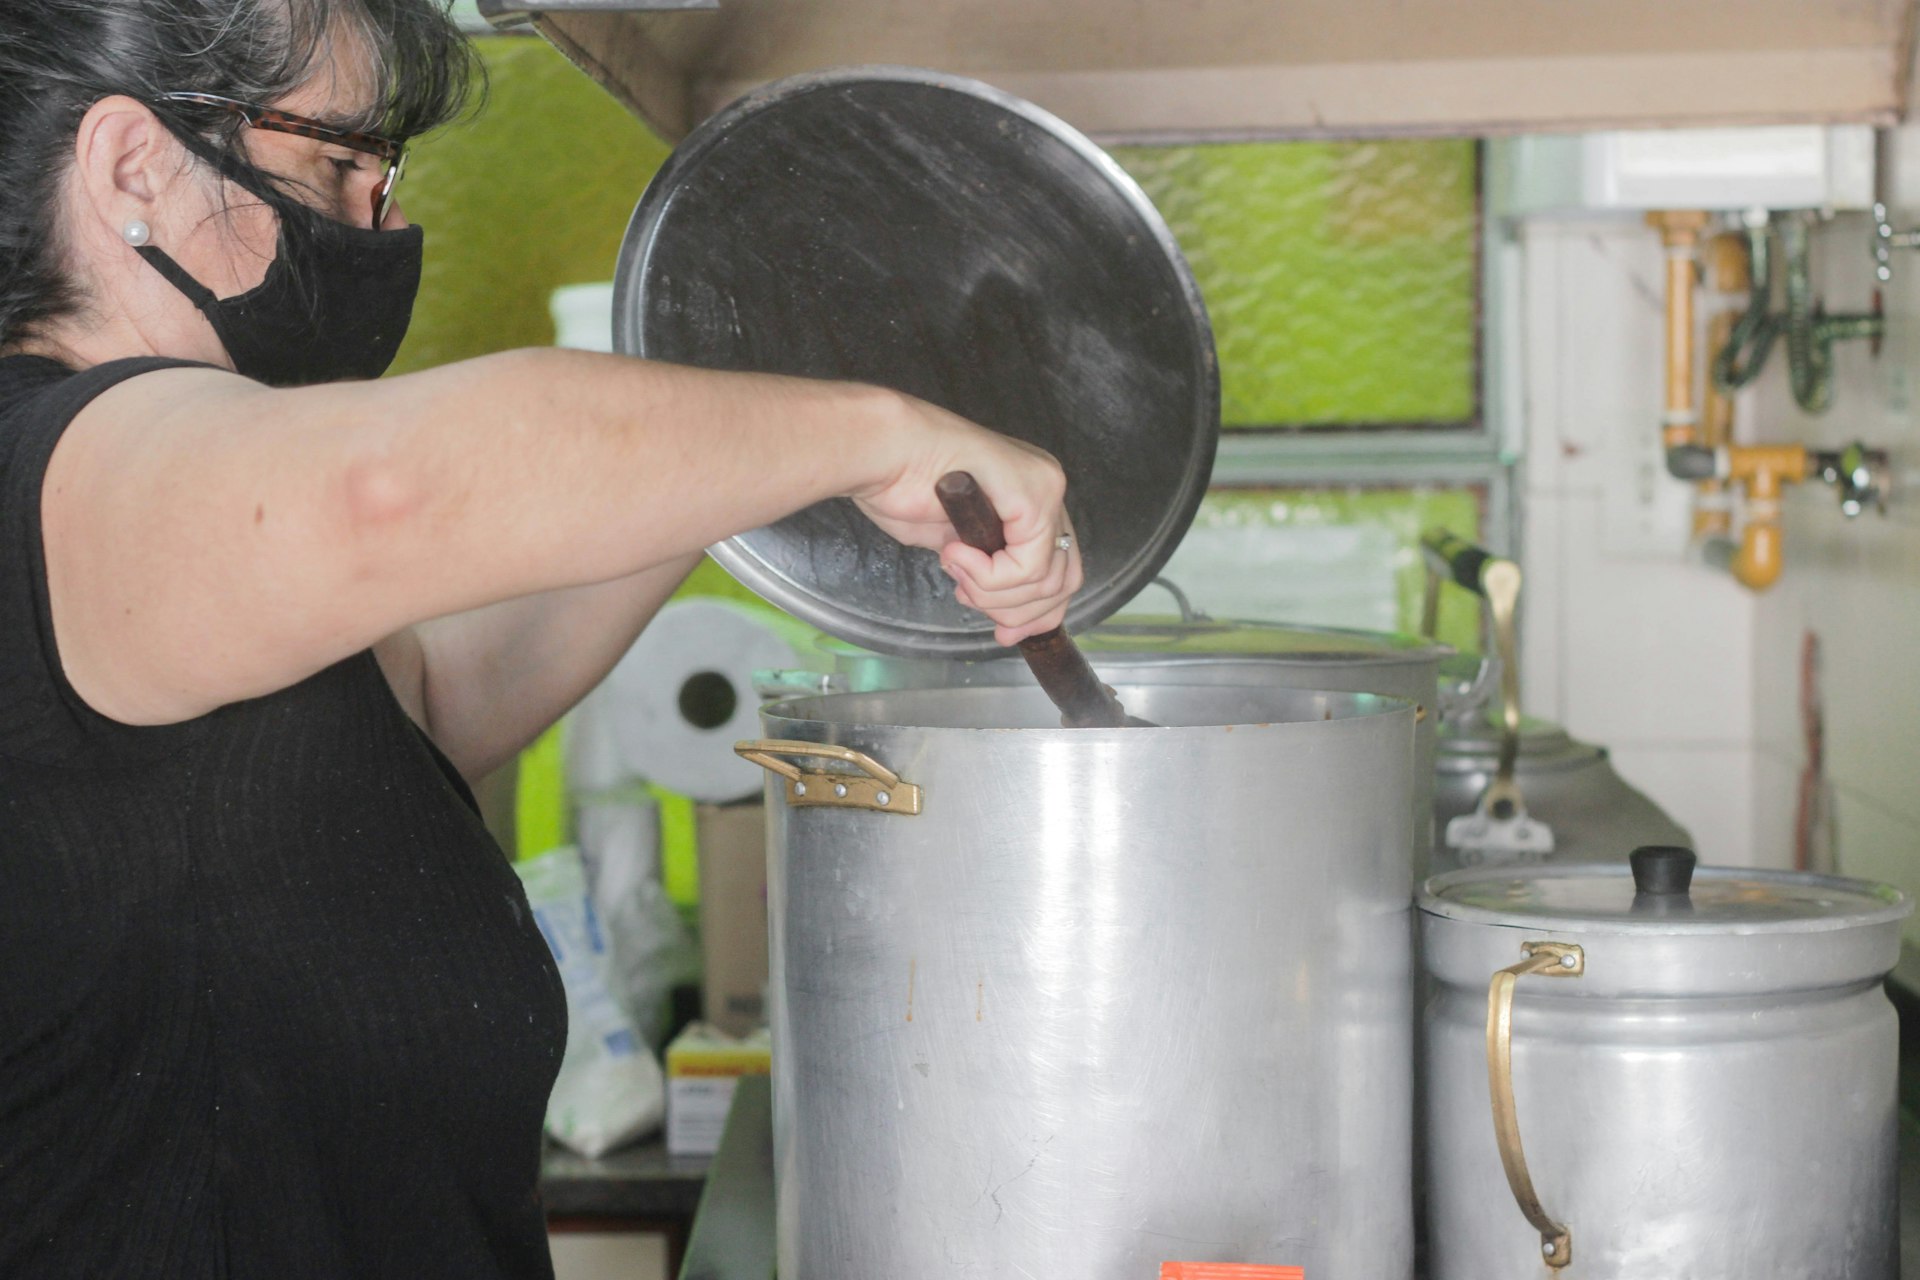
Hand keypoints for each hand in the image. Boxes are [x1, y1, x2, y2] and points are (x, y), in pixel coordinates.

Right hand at [851, 392, 1083, 645]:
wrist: (883, 453)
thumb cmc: (904, 488)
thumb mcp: (961, 548)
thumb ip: (991, 574)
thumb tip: (1011, 620)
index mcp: (1034, 498)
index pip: (1061, 571)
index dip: (1034, 614)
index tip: (1002, 632)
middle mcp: (1047, 490)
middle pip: (1062, 581)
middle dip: (1016, 610)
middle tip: (971, 600)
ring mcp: (1045, 488)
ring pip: (1044, 580)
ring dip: (992, 591)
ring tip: (956, 570)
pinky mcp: (1034, 494)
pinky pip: (1027, 567)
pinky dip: (989, 576)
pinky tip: (955, 553)